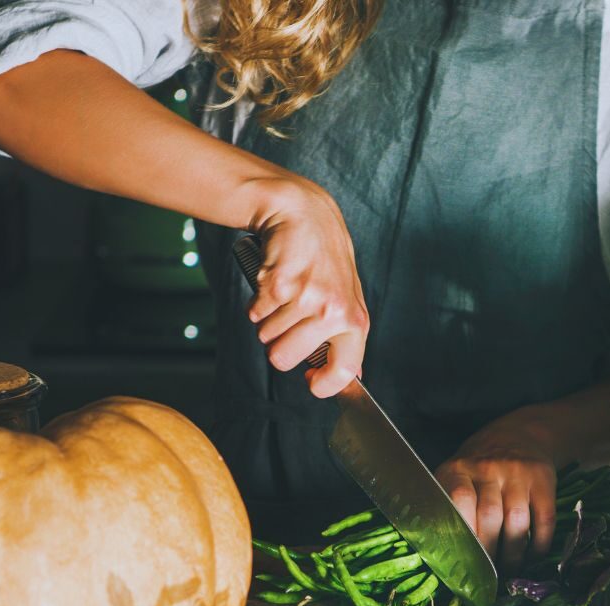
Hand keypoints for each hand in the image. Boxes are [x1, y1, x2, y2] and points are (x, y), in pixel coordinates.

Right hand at [242, 177, 368, 397]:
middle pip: (284, 360)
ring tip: (286, 295)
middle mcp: (333, 312)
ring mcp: (305, 298)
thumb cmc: (325, 260)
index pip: (344, 371)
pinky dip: (258, 303)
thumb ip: (347, 338)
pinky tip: (274, 283)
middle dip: (277, 347)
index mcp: (355, 320)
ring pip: (266, 337)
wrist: (303, 214)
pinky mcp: (278, 285)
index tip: (312, 381)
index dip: (323, 385)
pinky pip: (254, 314)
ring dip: (268, 320)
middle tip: (288, 323)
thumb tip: (350, 378)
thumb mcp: (348, 298)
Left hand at [436, 415, 559, 569]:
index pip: (459, 499)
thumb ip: (445, 506)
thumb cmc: (477, 469)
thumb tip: (440, 553)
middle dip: (488, 552)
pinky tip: (532, 555)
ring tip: (509, 568)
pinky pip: (545, 518)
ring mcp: (518, 473)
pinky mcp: (544, 479)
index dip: (463, 532)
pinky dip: (539, 544)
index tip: (464, 559)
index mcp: (458, 469)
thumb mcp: (454, 476)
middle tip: (487, 573)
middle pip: (490, 516)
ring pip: (517, 521)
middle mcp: (488, 468)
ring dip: (513, 553)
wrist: (517, 435)